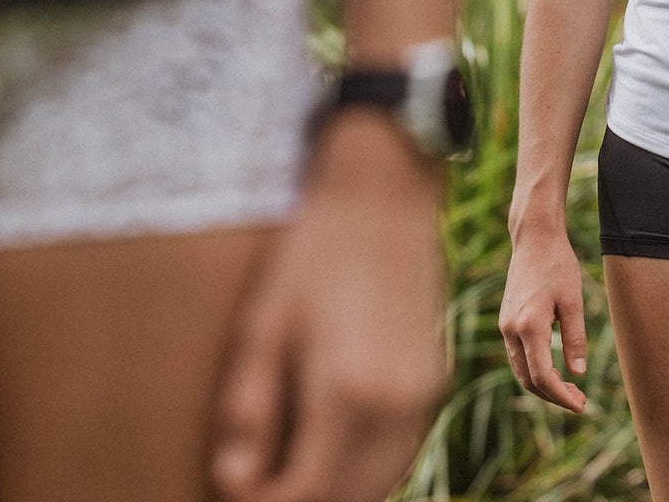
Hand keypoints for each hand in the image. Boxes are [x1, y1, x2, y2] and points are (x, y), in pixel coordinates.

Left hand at [211, 110, 449, 501]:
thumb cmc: (312, 255)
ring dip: (336, 491)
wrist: (382, 197)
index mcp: (349, 390)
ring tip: (289, 470)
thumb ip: (249, 411)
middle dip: (301, 499)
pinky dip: (365, 470)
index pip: (307, 493)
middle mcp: (396, 401)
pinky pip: (400, 453)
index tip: (234, 489)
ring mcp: (423, 392)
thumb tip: (236, 480)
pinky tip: (328, 449)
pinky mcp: (434, 379)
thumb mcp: (264, 327)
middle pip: (349, 499)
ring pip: (381, 484)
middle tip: (259, 483)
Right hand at [498, 222, 587, 412]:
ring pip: (521, 370)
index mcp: (529, 326)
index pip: (542, 377)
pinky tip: (554, 369)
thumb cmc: (558, 264)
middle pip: (528, 380)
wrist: (534, 238)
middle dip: (553, 396)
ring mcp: (505, 326)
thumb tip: (578, 373)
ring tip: (571, 390)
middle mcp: (511, 330)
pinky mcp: (506, 320)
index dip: (561, 396)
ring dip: (543, 385)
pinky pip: (518, 355)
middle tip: (580, 401)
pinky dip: (534, 369)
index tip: (582, 405)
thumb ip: (575, 338)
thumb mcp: (573, 300)